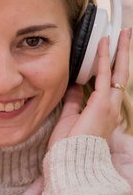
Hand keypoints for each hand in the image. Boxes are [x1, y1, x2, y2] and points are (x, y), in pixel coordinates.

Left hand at [49, 28, 130, 147]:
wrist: (70, 161)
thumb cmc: (69, 146)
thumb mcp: (70, 117)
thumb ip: (74, 101)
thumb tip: (73, 86)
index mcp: (104, 112)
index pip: (110, 84)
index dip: (111, 66)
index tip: (109, 51)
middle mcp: (111, 107)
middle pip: (121, 74)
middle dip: (123, 54)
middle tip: (125, 35)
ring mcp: (109, 105)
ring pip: (118, 72)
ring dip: (119, 51)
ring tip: (121, 33)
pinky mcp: (102, 103)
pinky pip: (104, 76)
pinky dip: (104, 59)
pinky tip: (105, 44)